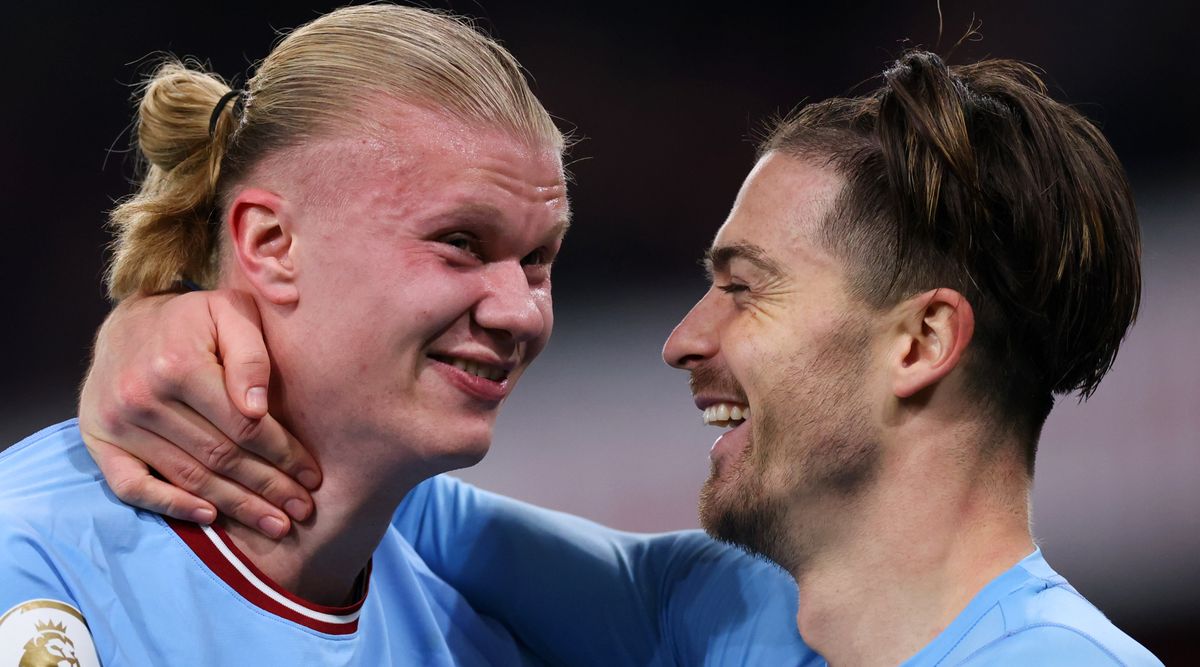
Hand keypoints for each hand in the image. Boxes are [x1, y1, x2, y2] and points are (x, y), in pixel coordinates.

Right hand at [78, 289, 320, 537]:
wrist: (128, 324)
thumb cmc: (193, 321)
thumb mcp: (230, 313)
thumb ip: (250, 356)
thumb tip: (257, 407)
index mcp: (178, 365)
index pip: (244, 426)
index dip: (282, 455)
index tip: (311, 476)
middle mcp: (143, 397)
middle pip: (220, 457)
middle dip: (268, 488)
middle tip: (301, 510)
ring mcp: (119, 424)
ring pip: (188, 477)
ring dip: (236, 506)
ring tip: (274, 523)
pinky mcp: (100, 443)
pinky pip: (133, 487)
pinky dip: (171, 506)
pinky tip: (209, 517)